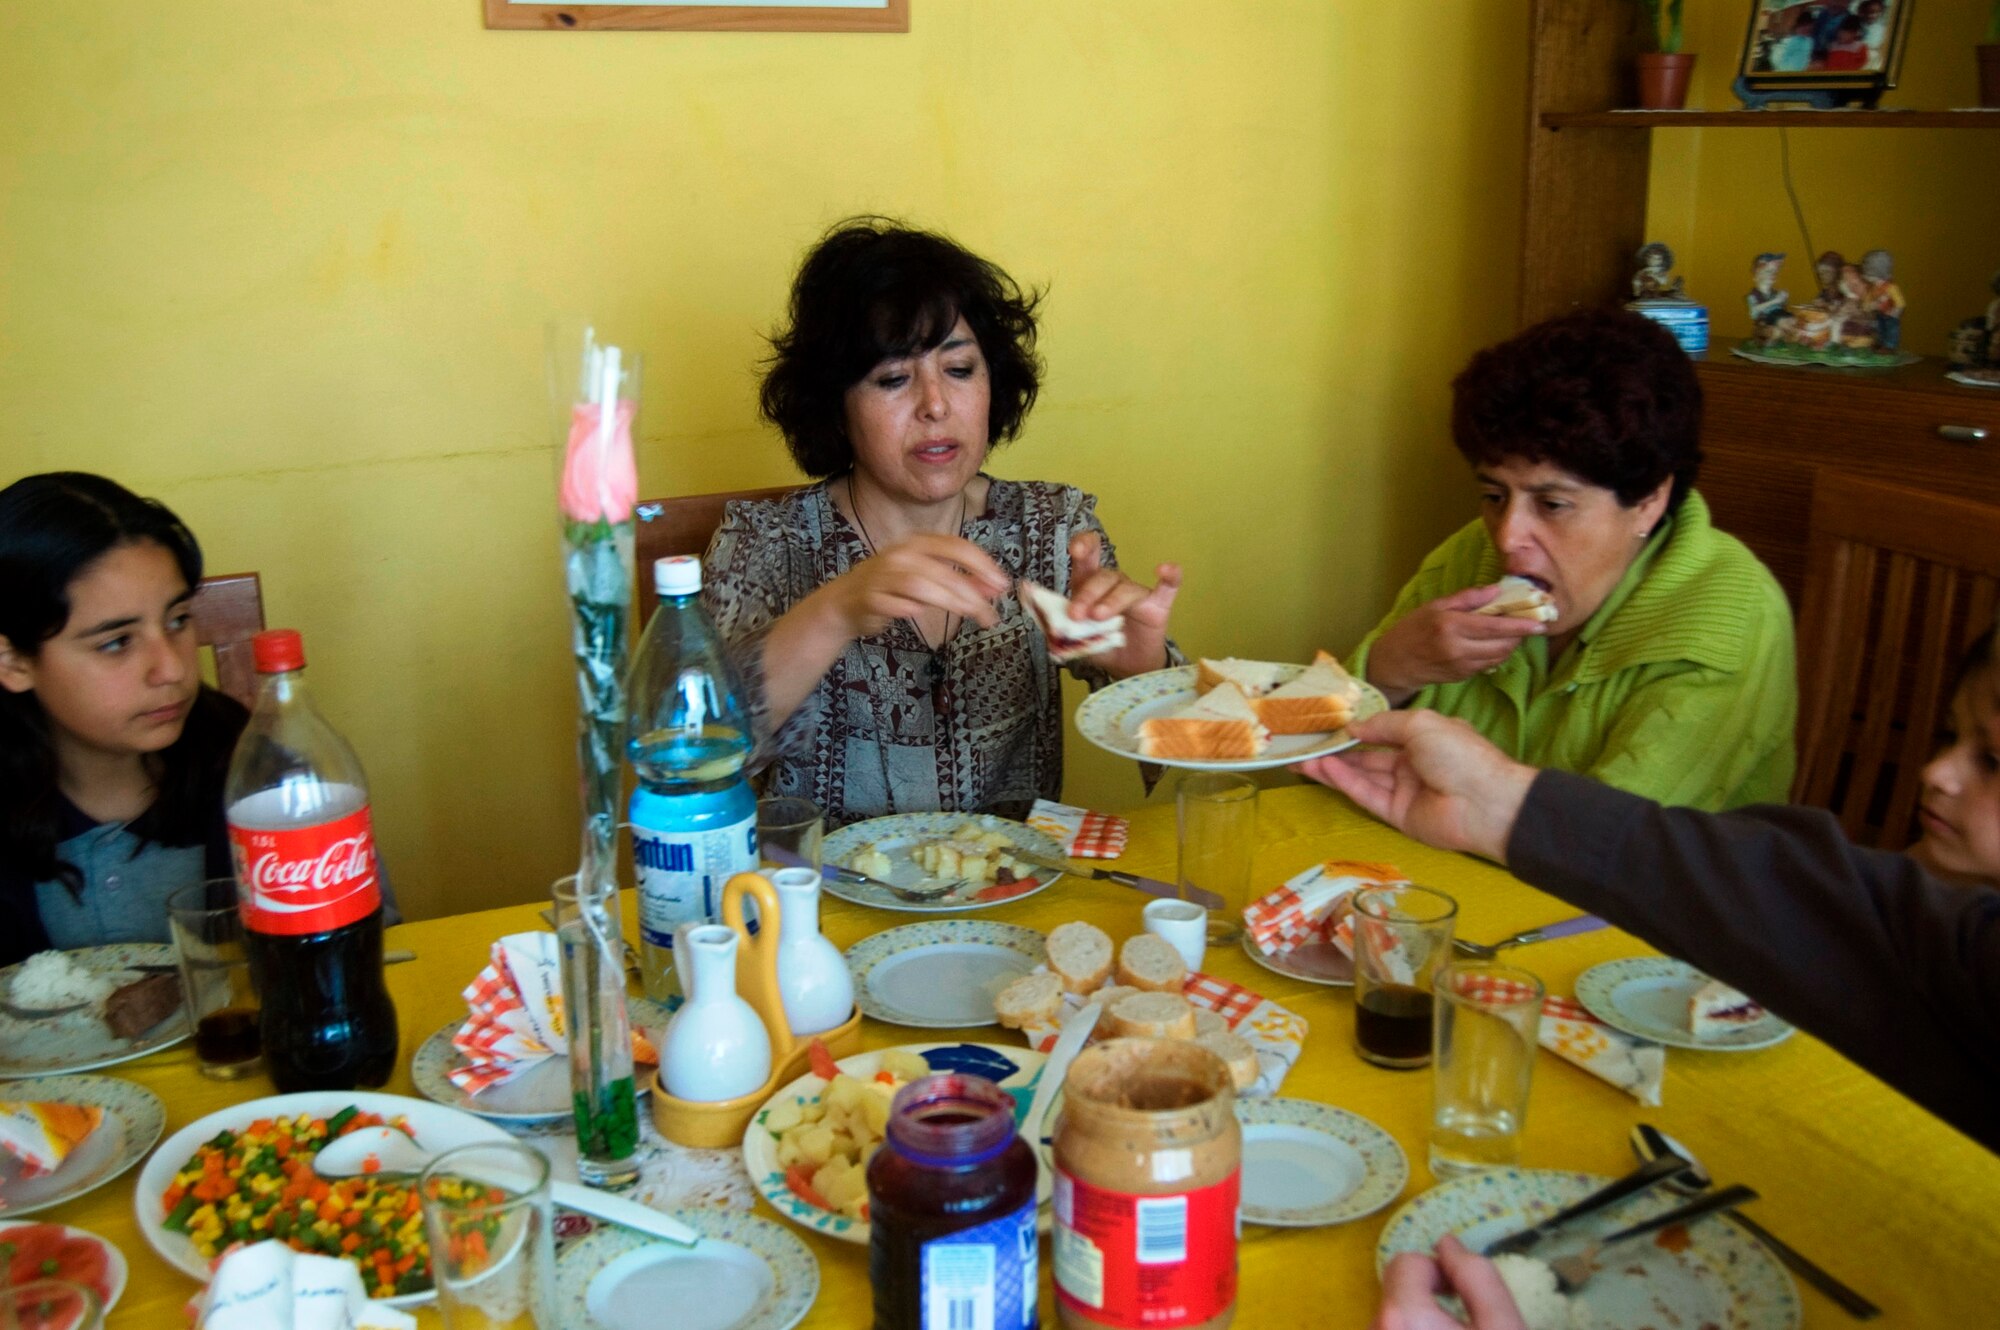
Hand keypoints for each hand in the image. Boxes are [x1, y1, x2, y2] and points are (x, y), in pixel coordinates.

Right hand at [820, 533, 1009, 639]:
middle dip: (971, 593)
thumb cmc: (893, 587)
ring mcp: (883, 575)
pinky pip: (894, 604)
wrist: (846, 601)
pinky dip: (908, 609)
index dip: (982, 564)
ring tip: (969, 617)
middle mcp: (901, 554)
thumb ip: (961, 581)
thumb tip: (995, 587)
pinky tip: (918, 613)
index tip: (1001, 584)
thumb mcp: (930, 579)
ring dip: (950, 602)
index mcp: (918, 543)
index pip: (956, 546)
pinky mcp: (871, 597)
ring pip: (922, 586)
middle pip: (943, 571)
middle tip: (990, 614)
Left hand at [1066, 530, 1180, 677]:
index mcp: (1090, 586)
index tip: (1075, 550)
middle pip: (1102, 577)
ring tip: (1099, 617)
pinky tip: (1165, 569)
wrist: (1128, 668)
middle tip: (1076, 615)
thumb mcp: (1074, 638)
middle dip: (1087, 594)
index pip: (1087, 558)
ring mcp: (1137, 594)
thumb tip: (1035, 613)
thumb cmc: (1101, 646)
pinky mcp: (1158, 606)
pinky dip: (1170, 576)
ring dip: (1111, 600)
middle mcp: (1114, 585)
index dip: (1083, 546)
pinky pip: (1168, 587)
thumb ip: (1056, 626)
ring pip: (1125, 588)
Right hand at [1292, 710, 1534, 862]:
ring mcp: (1405, 791)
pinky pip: (1367, 795)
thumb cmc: (1458, 753)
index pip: (1385, 734)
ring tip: (1303, 759)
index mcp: (1426, 739)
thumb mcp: (1421, 724)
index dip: (1359, 730)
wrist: (1484, 802)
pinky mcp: (1397, 816)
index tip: (1330, 726)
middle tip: (1305, 745)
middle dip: (1338, 751)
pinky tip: (1324, 770)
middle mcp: (1413, 765)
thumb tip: (1354, 727)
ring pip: (1363, 777)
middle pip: (1369, 758)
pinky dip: (1345, 782)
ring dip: (1334, 767)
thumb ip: (1383, 725)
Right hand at [1365, 585, 1546, 702]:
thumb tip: (1497, 590)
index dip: (1520, 625)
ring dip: (1511, 644)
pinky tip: (1495, 643)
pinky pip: (1490, 664)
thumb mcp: (1435, 605)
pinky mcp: (1464, 676)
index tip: (1540, 622)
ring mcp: (1462, 665)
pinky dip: (1498, 653)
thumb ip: (1468, 598)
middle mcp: (1458, 648)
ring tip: (1513, 631)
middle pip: (1503, 644)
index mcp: (1451, 626)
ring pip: (1500, 656)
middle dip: (1520, 634)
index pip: (1495, 626)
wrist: (1394, 663)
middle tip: (1529, 623)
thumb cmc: (1412, 629)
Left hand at [1372, 1235, 1527, 1329]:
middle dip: (1427, 1295)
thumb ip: (1477, 1276)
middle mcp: (1377, 1326)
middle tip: (1463, 1324)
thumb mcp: (1504, 1327)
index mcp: (1402, 1315)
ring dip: (1418, 1320)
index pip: (1408, 1262)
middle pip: (1396, 1287)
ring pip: (1393, 1313)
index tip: (1462, 1297)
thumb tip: (1448, 1244)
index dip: (1440, 1272)